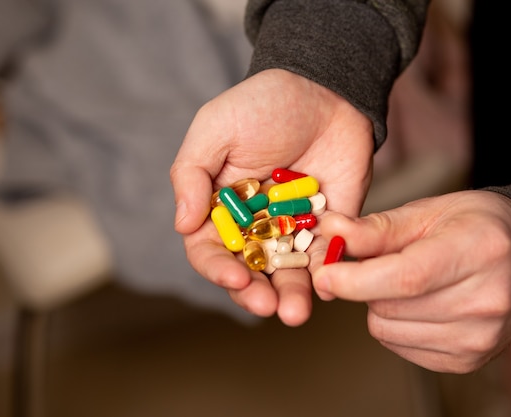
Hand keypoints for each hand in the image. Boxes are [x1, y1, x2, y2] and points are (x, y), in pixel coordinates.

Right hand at [170, 69, 373, 325]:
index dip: (217, 268)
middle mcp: (253, 225)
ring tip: (295, 313)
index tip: (235, 277)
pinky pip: (325, 256)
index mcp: (220, 207)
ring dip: (289, 296)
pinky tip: (328, 287)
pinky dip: (326, 273)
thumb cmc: (262, 104)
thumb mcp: (215, 128)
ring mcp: (291, 228)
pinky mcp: (328, 225)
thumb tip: (181, 226)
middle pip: (247, 270)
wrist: (323, 88)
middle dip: (254, 292)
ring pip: (286, 273)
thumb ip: (191, 174)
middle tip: (268, 305)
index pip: (209, 249)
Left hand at [312, 190, 510, 372]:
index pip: (405, 277)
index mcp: (477, 251)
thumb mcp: (429, 211)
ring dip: (380, 306)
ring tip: (408, 283)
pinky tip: (419, 304)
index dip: (356, 280)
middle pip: (389, 306)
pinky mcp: (466, 359)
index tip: (324, 276)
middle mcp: (485, 300)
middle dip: (365, 284)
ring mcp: (479, 336)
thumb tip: (331, 232)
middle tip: (382, 263)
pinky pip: (400, 346)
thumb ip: (376, 228)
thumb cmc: (477, 227)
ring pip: (387, 329)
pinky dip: (395, 325)